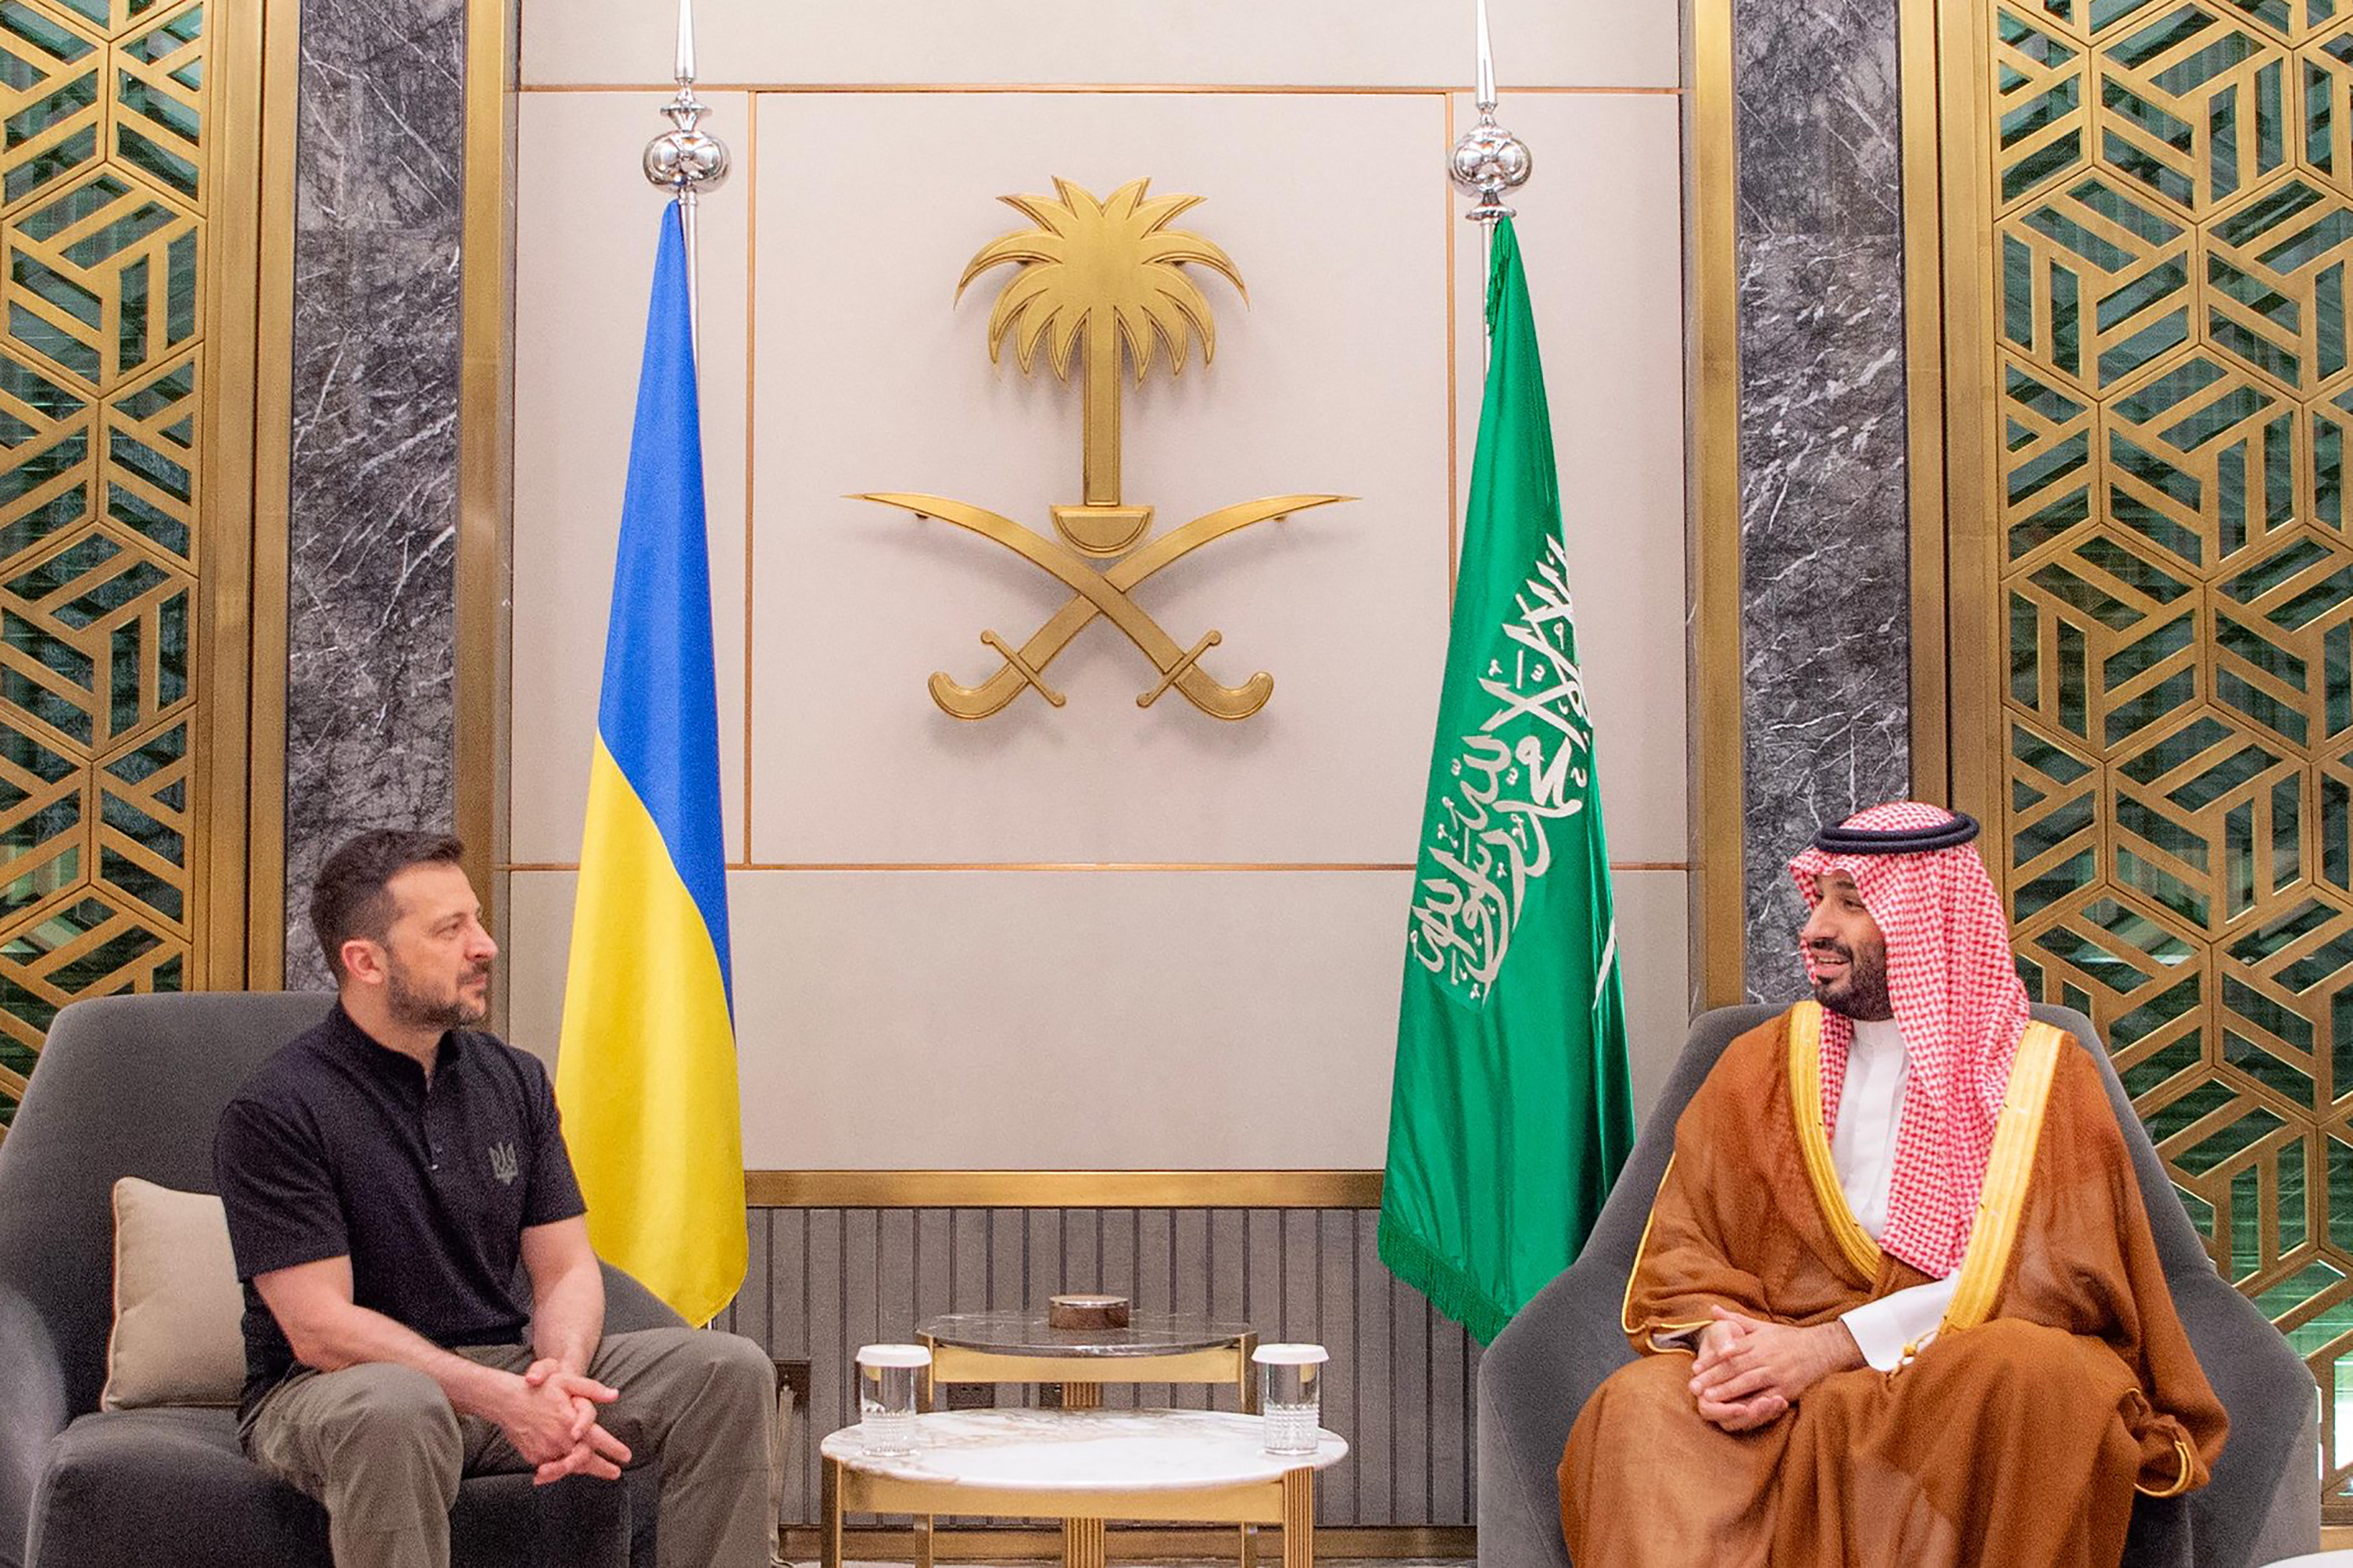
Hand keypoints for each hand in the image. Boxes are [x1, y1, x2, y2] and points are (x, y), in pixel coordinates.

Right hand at [514, 1359, 630, 1483]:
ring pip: (570, 1466)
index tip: (626, 1456)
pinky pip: (553, 1467)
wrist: (506, 1401)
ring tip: (598, 1471)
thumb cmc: (539, 1389)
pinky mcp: (534, 1456)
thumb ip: (592, 1389)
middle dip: (603, 1468)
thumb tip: (614, 1395)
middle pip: (586, 1459)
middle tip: (615, 1472)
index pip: (598, 1439)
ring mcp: (545, 1450)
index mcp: (570, 1420)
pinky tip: (571, 1468)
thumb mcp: (567, 1381)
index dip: (614, 1448)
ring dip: (585, 1470)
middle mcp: (560, 1439)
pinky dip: (563, 1469)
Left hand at [1688, 1305, 1860, 1428]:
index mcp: (1757, 1341)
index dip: (1711, 1359)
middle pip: (1735, 1368)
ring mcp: (1777, 1373)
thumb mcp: (1762, 1326)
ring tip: (1708, 1398)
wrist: (1823, 1349)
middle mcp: (1765, 1356)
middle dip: (1713, 1378)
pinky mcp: (1787, 1389)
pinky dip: (1752, 1405)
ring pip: (1748, 1383)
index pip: (1730, 1350)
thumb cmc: (1788, 1339)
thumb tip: (1712, 1309)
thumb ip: (1736, 1320)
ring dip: (1727, 1391)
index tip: (1694, 1368)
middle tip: (1693, 1387)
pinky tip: (1738, 1411)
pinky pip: (1767, 1399)